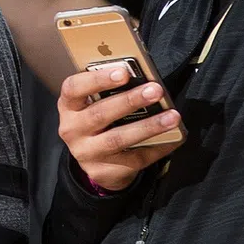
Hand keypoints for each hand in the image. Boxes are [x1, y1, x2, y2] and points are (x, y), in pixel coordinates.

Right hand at [57, 59, 177, 194]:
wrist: (94, 160)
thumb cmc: (98, 120)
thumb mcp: (94, 103)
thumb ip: (109, 91)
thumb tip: (143, 78)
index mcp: (69, 106)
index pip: (74, 89)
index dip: (97, 80)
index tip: (123, 72)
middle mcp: (72, 130)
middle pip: (100, 114)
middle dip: (131, 100)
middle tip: (156, 90)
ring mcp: (87, 153)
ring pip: (118, 139)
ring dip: (148, 126)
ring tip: (172, 116)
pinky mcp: (104, 171)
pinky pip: (135, 158)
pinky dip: (158, 147)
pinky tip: (174, 137)